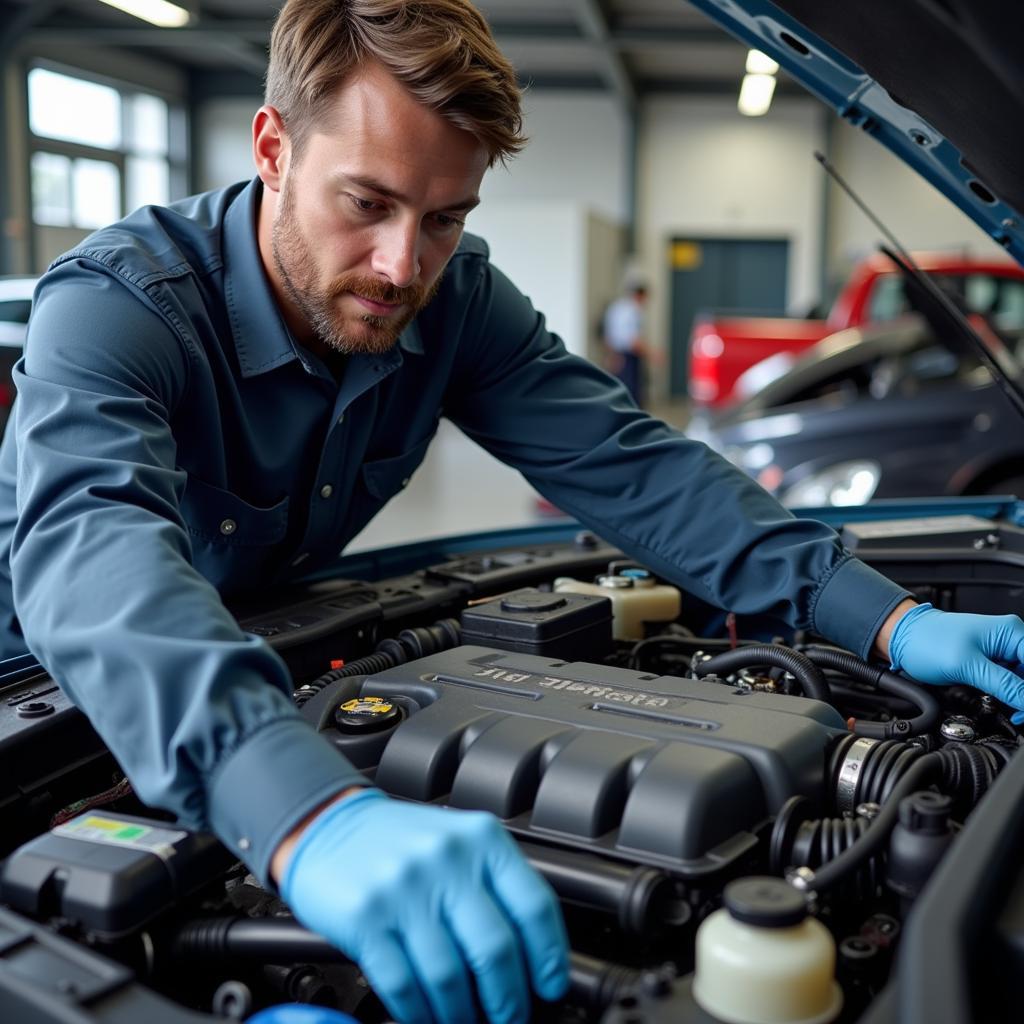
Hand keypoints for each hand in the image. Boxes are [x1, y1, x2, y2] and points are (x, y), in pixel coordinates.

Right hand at [277, 789, 569, 1023]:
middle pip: (496, 950)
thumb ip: (494, 884)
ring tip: (464, 1021)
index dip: (548, 958)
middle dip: (507, 1000)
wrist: (328, 823)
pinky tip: (425, 1015)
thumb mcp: (459, 841)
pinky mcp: (366, 917)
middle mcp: (446, 860)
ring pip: (450, 977)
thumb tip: (533, 955)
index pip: (534, 906)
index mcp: (481, 839)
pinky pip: (403, 984)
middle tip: (507, 1017)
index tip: (548, 987)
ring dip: (461, 1015)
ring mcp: (405, 888)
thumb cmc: (400, 841)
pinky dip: (419, 1012)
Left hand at [888, 602, 1023, 722]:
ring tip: (1011, 711)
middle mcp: (1011, 639)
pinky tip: (1000, 703)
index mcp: (1012, 632)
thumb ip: (1003, 685)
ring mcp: (1001, 651)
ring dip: (1018, 698)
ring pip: (1022, 682)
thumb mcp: (967, 666)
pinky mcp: (991, 663)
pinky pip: (1010, 682)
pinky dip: (1008, 695)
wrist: (902, 638)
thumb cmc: (927, 641)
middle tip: (1019, 715)